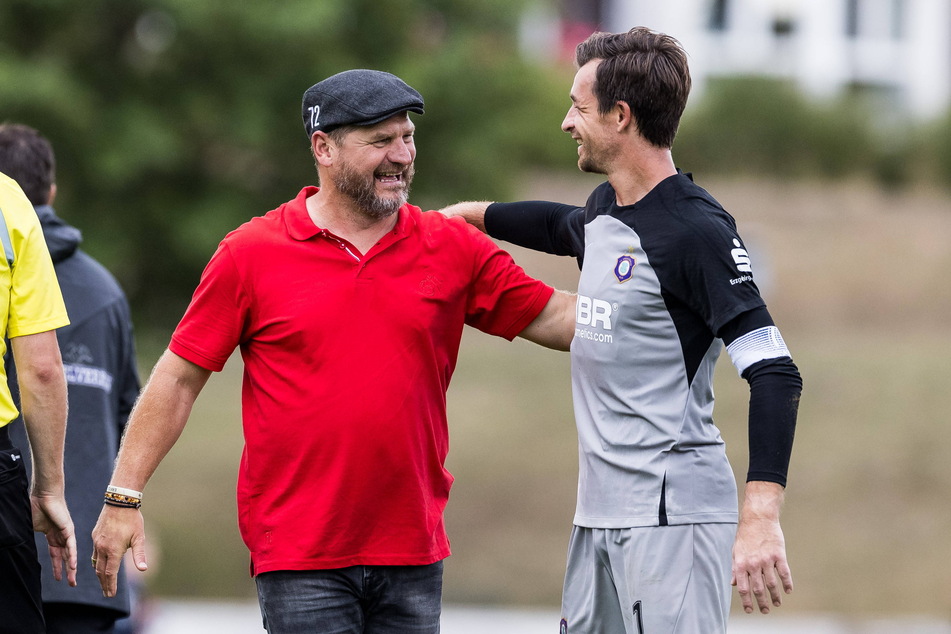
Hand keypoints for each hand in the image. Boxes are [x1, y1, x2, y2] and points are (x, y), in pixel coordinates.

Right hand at [31, 493, 77, 586]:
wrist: (42, 496)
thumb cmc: (36, 509)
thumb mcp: (31, 529)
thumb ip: (30, 540)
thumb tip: (20, 548)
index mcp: (52, 536)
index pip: (56, 555)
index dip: (57, 567)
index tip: (58, 578)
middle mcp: (61, 536)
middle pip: (65, 557)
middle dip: (67, 571)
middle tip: (71, 584)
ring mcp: (66, 533)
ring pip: (69, 554)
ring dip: (71, 568)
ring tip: (73, 580)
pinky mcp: (69, 529)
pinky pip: (70, 545)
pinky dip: (71, 556)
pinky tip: (72, 566)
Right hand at [91, 504, 147, 596]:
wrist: (119, 502)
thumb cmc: (132, 520)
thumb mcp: (139, 537)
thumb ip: (139, 554)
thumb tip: (144, 570)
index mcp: (113, 550)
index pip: (110, 573)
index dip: (110, 585)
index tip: (111, 595)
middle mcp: (102, 548)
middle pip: (101, 571)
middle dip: (104, 583)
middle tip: (107, 594)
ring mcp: (97, 542)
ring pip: (96, 563)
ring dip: (99, 574)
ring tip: (103, 582)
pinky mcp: (95, 536)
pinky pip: (94, 553)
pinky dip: (96, 562)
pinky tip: (100, 565)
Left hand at [731, 482, 792, 613]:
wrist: (758, 518)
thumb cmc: (745, 535)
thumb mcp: (736, 551)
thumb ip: (735, 568)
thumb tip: (733, 584)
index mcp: (740, 564)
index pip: (743, 588)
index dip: (746, 601)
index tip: (750, 610)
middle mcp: (753, 564)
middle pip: (758, 589)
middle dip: (761, 603)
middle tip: (765, 611)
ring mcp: (766, 560)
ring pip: (772, 584)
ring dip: (775, 596)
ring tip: (777, 604)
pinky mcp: (779, 555)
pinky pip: (784, 573)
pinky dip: (787, 583)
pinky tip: (788, 590)